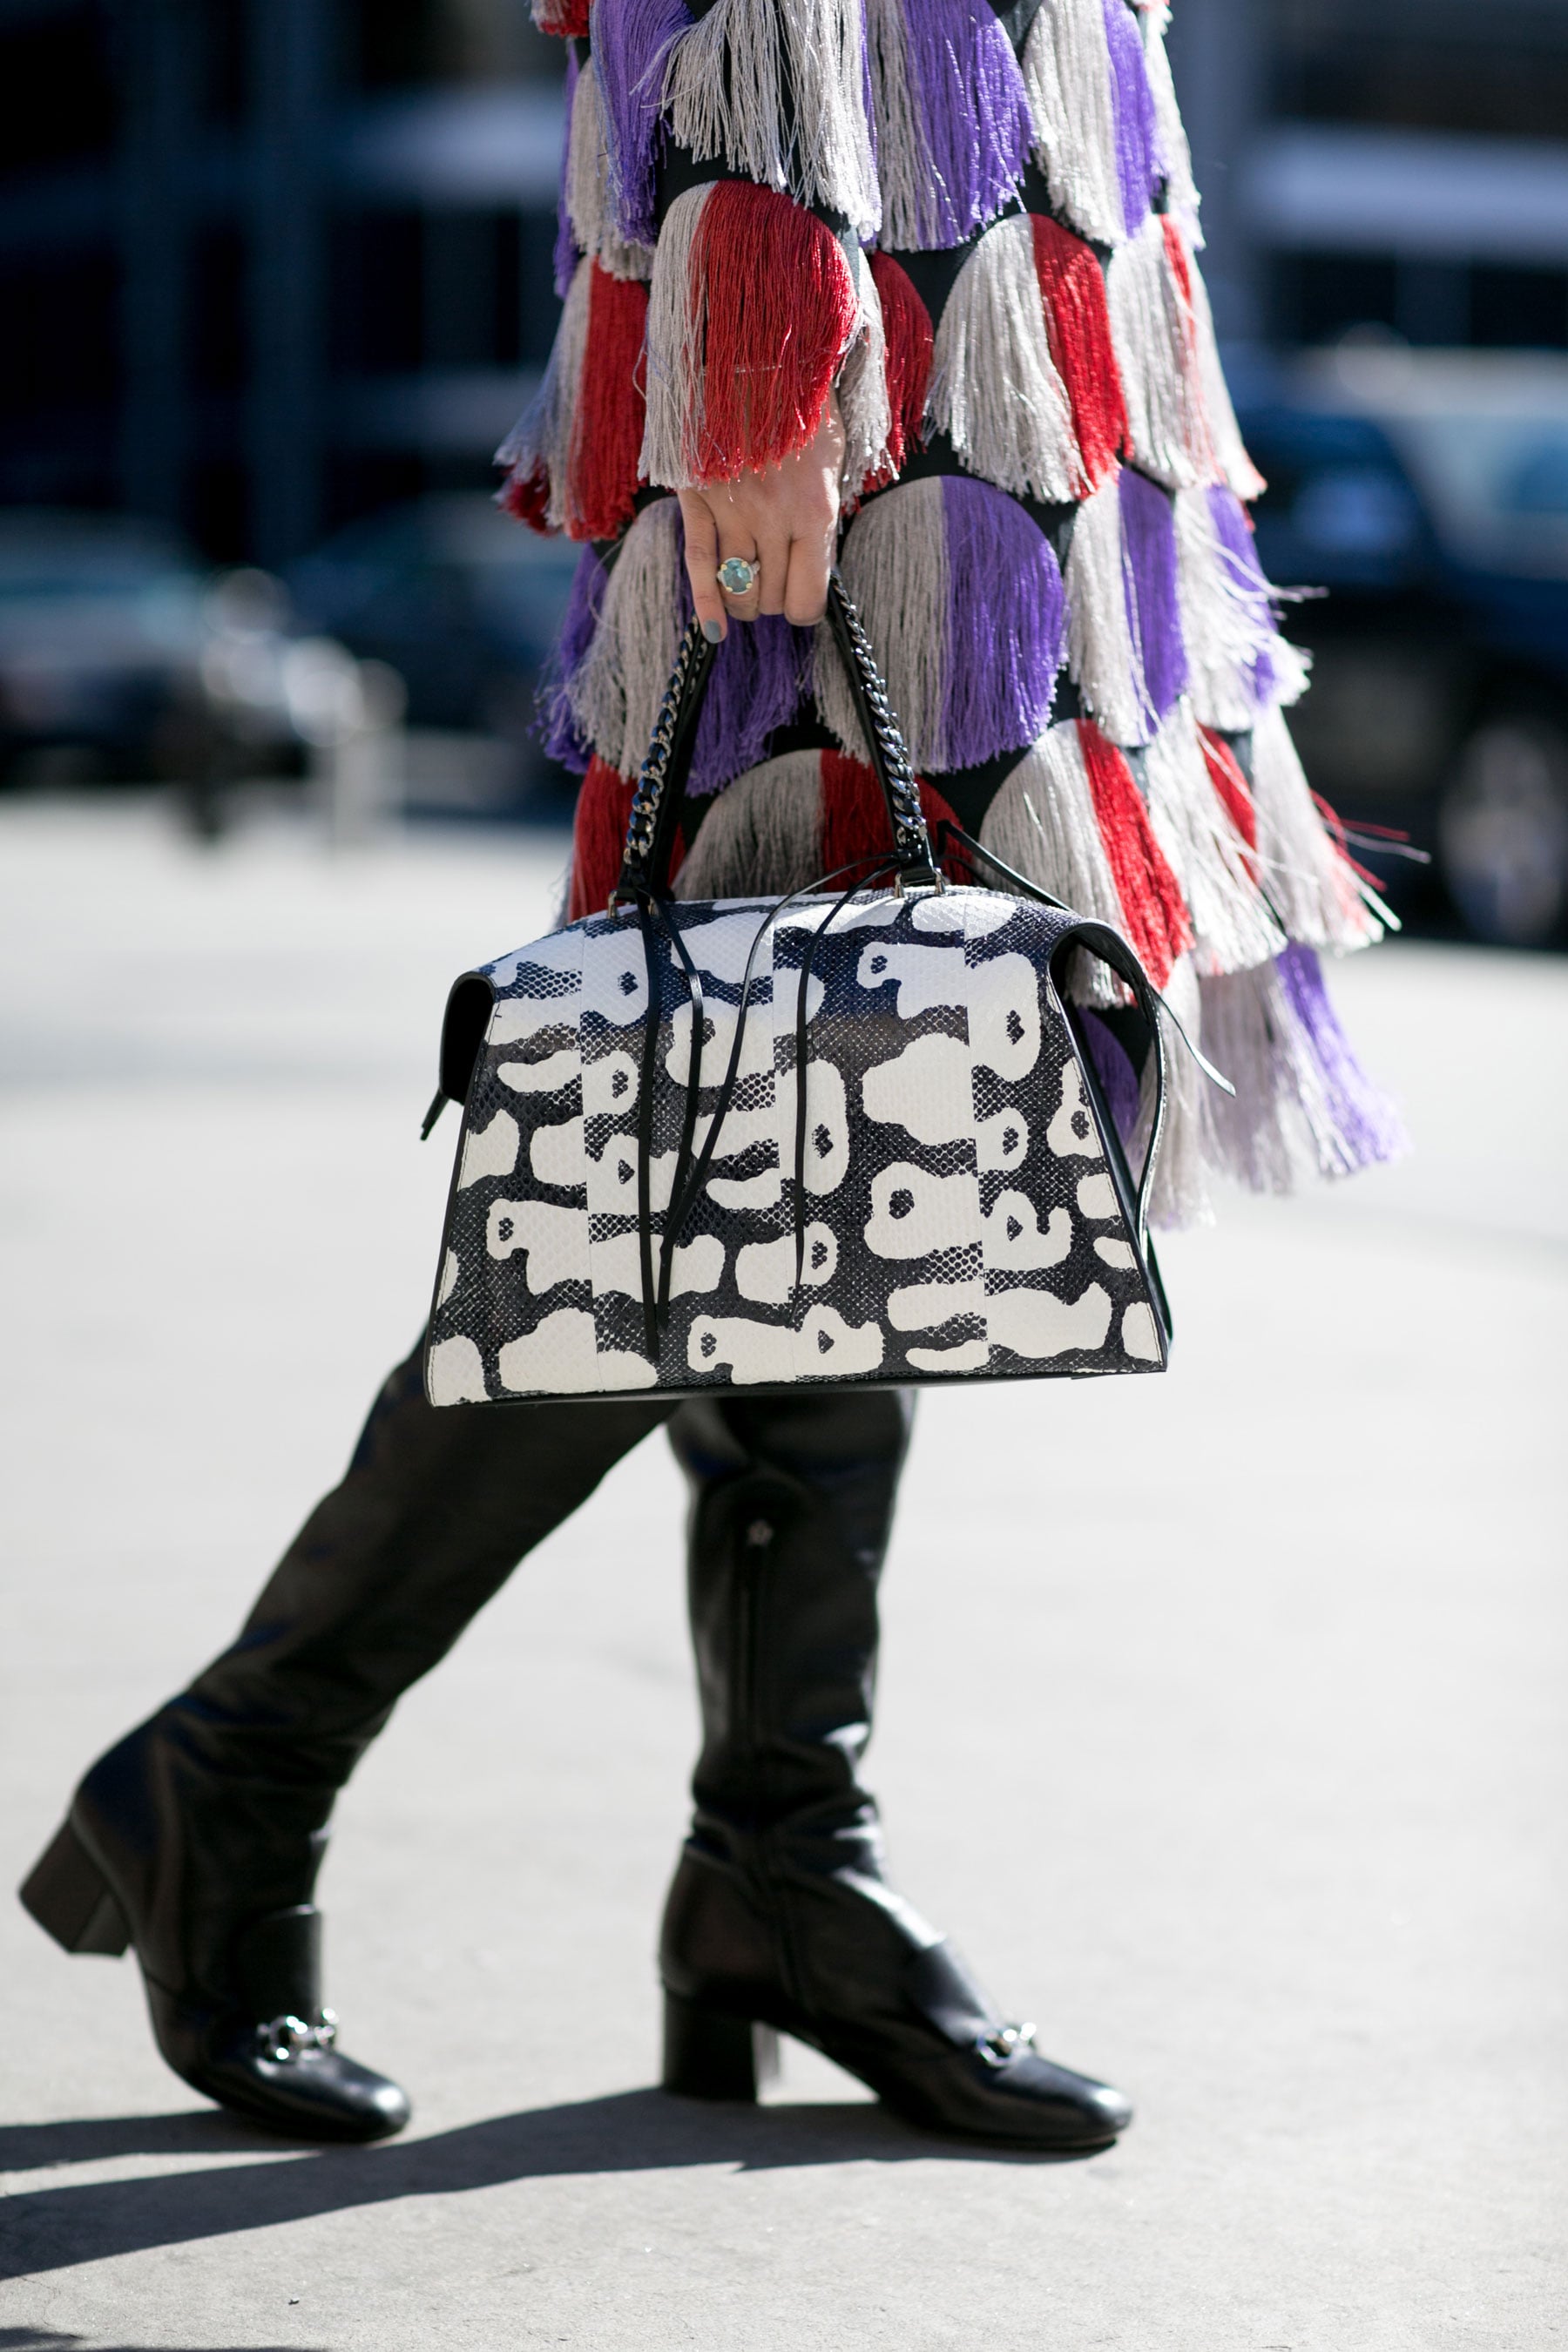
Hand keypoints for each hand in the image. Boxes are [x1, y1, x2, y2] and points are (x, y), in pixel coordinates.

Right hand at [677, 398, 844, 639]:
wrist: (752, 349)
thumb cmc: (801, 402)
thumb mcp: (833, 455)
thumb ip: (823, 513)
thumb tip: (813, 562)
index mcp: (816, 512)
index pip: (807, 600)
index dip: (802, 607)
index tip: (799, 596)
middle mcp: (775, 520)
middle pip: (770, 598)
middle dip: (772, 598)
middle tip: (773, 579)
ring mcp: (733, 512)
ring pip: (738, 589)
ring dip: (743, 600)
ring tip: (747, 588)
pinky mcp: (697, 499)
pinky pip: (699, 566)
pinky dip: (707, 605)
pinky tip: (715, 630)